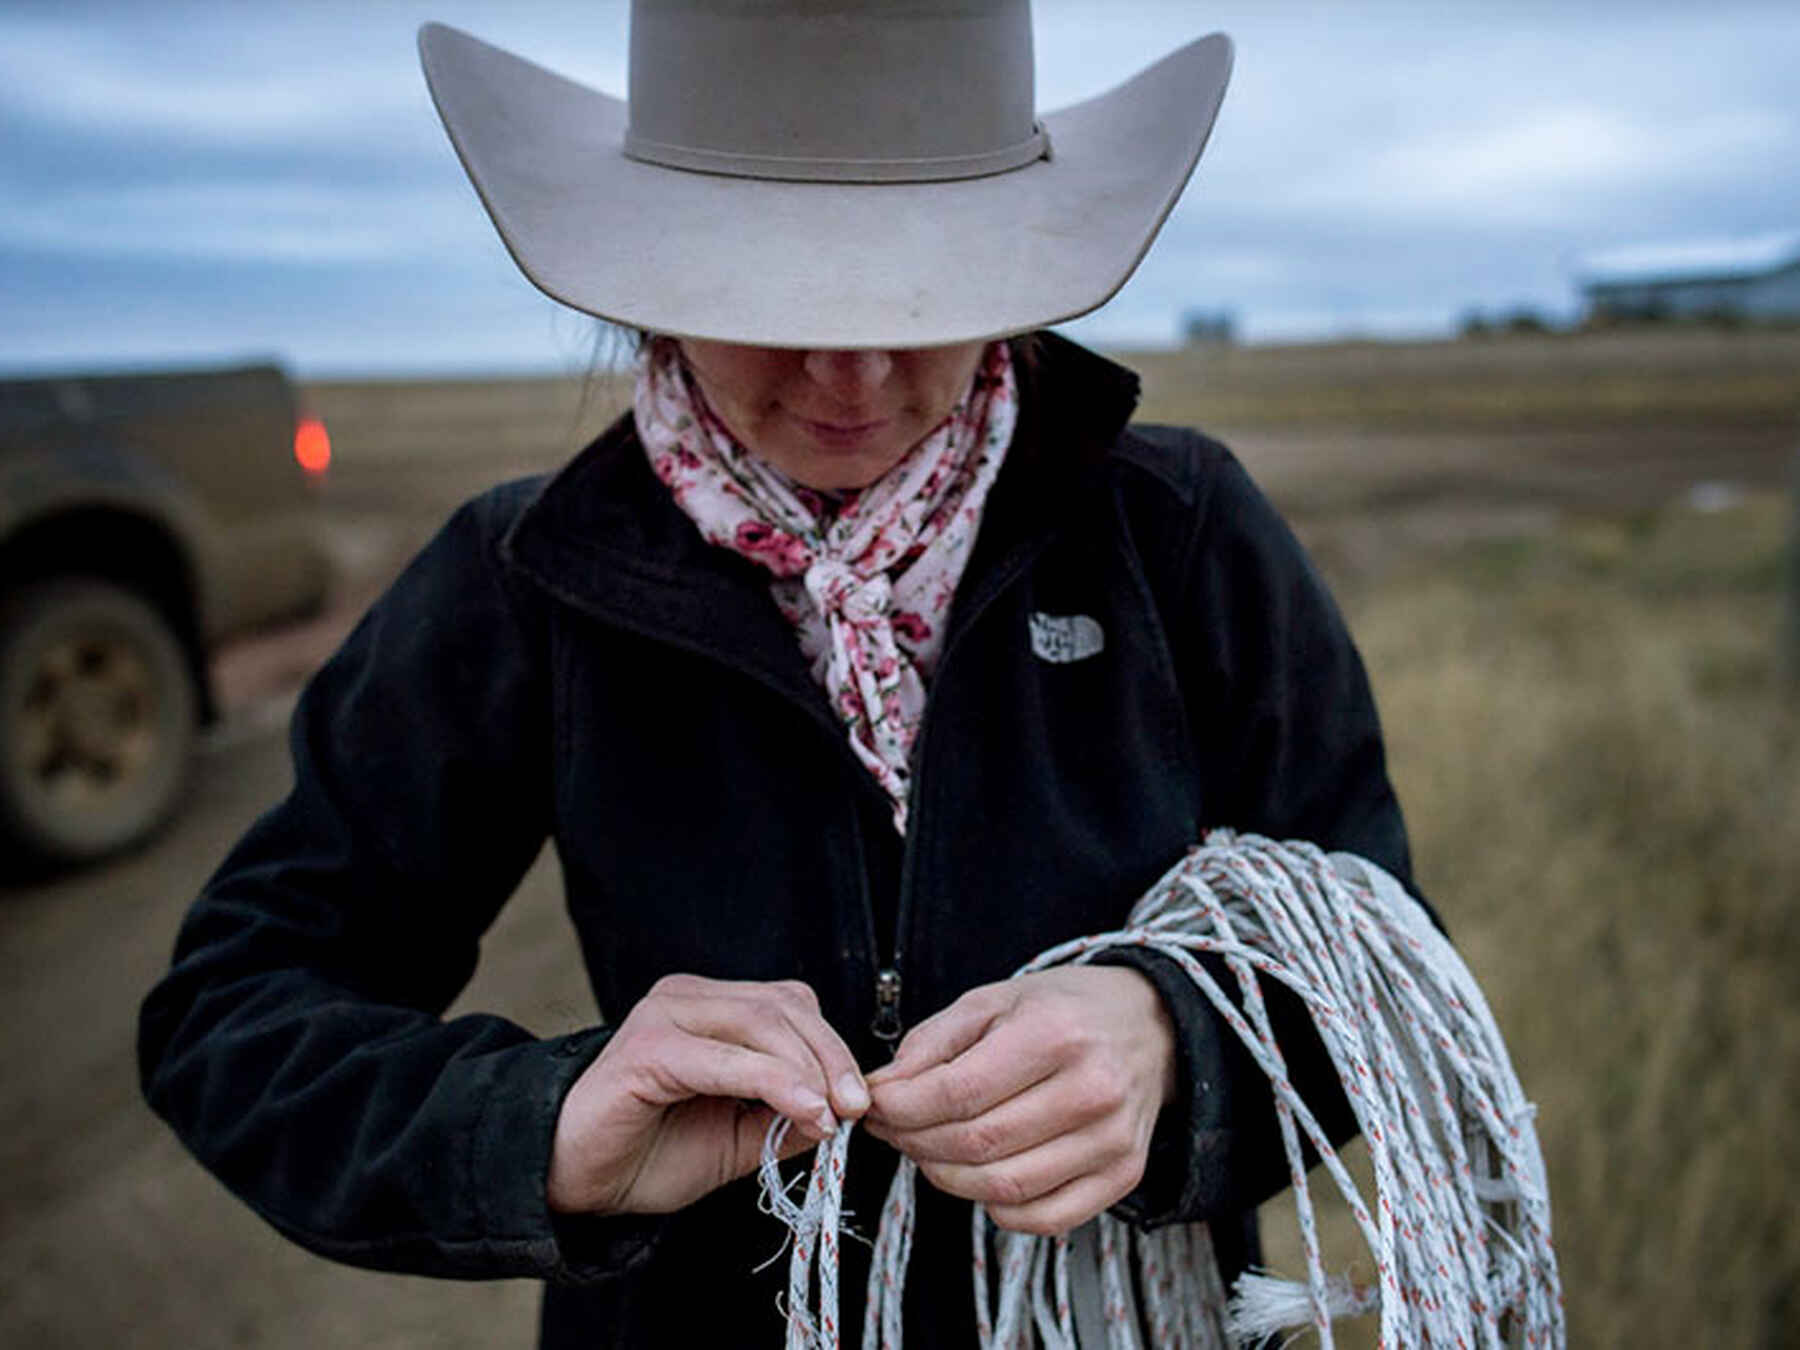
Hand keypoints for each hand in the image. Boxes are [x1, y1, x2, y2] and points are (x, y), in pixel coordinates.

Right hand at [547, 975, 868, 1215]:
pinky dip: (773, 1081)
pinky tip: (805, 1110)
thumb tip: (846, 1111)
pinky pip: (724, 1059)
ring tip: (833, 1115)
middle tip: (857, 1108)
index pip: (791, 1006)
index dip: (833, 1047)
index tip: (861, 1101)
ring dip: (808, 1070)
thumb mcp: (739, 1137)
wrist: (576, 1183)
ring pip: (760, 1024)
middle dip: (831, 1057)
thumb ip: (788, 1117)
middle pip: (783, 1008)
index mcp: (711, 1007)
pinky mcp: (647, 1049)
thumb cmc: (651, 1154)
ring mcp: (664, 1016)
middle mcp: (688, 998)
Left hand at [863, 966, 1175, 1235]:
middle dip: (915, 1142)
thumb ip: (931, 1043)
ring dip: (946, 1177)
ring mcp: (1112, 1139)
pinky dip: (996, 1208)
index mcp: (1055, 1033)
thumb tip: (881, 1092)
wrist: (1149, 1025)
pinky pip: (1044, 1217)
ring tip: (927, 1151)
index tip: (874, 1105)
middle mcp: (1091, 1088)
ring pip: (1004, 1187)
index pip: (958, 1091)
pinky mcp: (1124, 1175)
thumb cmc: (1061, 1009)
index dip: (902, 1107)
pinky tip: (980, 1176)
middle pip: (977, 1143)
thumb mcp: (993, 1000)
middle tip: (892, 1129)